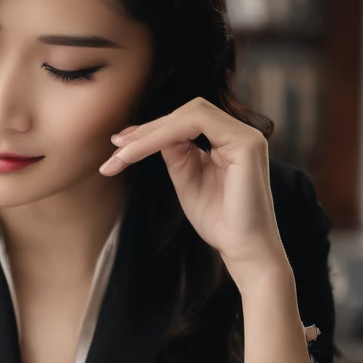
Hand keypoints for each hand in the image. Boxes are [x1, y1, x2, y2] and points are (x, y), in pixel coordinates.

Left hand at [100, 97, 289, 291]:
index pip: (186, 122)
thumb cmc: (219, 222)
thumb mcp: (187, 180)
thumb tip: (150, 133)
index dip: (151, 130)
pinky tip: (139, 152)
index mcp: (227, 142)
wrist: (243, 250)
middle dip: (148, 128)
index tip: (119, 146)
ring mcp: (246, 136)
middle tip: (116, 148)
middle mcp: (239, 133)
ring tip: (123, 153)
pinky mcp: (246, 144)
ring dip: (151, 131)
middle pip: (187, 112)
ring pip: (190, 113)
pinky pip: (197, 123)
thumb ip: (175, 154)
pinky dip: (163, 135)